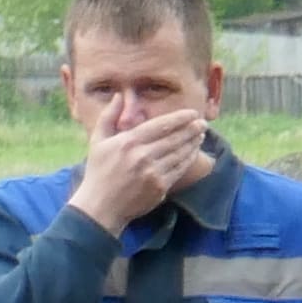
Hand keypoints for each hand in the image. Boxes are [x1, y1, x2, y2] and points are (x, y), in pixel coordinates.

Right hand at [67, 104, 214, 230]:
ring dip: (193, 143)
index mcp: (128, 142)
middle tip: (203, 123)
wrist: (101, 206)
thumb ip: (108, 116)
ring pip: (180, 154)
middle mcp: (142, 156)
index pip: (161, 125)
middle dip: (192, 129)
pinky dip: (189, 159)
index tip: (192, 113)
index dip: (180, 118)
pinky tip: (193, 152)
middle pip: (174, 138)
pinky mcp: (160, 187)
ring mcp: (153, 173)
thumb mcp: (97, 140)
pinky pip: (179, 170)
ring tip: (201, 135)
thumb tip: (118, 96)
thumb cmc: (98, 172)